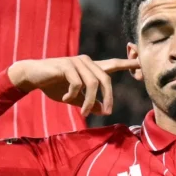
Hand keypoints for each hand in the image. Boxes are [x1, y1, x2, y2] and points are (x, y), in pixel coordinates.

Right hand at [7, 56, 140, 116]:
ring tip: (82, 112)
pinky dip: (73, 94)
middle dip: (109, 97)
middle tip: (107, 112)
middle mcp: (87, 62)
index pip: (114, 64)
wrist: (32, 76)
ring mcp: (77, 62)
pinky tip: (64, 97)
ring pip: (93, 83)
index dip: (129, 63)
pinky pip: (78, 83)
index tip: (143, 63)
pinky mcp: (66, 65)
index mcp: (91, 68)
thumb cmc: (53, 85)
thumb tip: (102, 110)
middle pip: (106, 79)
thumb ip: (88, 102)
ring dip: (89, 101)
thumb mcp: (74, 97)